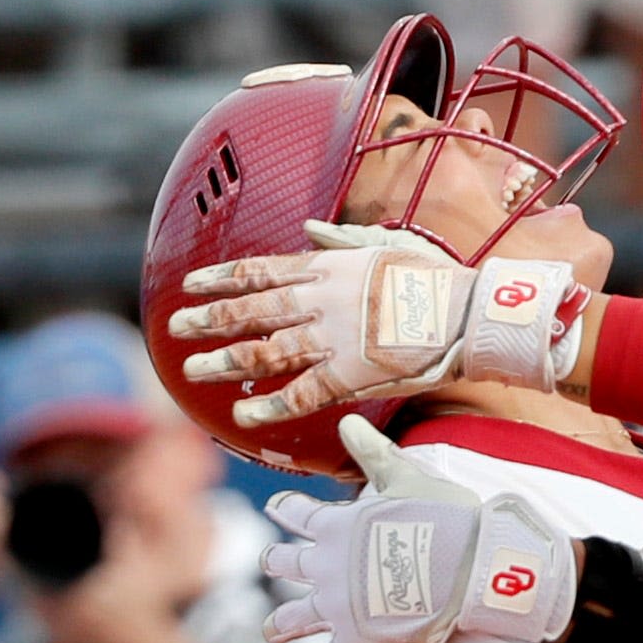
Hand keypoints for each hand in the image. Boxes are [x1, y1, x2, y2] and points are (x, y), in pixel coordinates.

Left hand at [173, 226, 590, 432]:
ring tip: (193, 370)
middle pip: (250, 310)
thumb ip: (339, 240)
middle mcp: (320, 300)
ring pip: (265, 351)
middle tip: (175, 329)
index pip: (259, 270)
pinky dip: (269, 405)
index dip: (220, 278)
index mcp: (326, 267)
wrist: (467, 313)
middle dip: (208, 320)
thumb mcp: (383, 242)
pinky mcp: (350, 376)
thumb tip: (308, 228)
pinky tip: (242, 414)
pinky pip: (300, 394)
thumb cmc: (432, 277)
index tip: (189, 284)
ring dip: (225, 362)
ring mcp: (332, 339)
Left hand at [257, 411, 580, 642]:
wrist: (469, 566)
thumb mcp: (404, 474)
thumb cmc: (444, 516)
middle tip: (273, 563)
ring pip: (296, 617)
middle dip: (280, 563)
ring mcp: (337, 609)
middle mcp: (326, 567)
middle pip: (289, 565)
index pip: (300, 514)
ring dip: (282, 623)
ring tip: (271, 631)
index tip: (276, 507)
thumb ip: (371, 450)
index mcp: (336, 526)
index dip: (287, 510)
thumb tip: (345, 419)